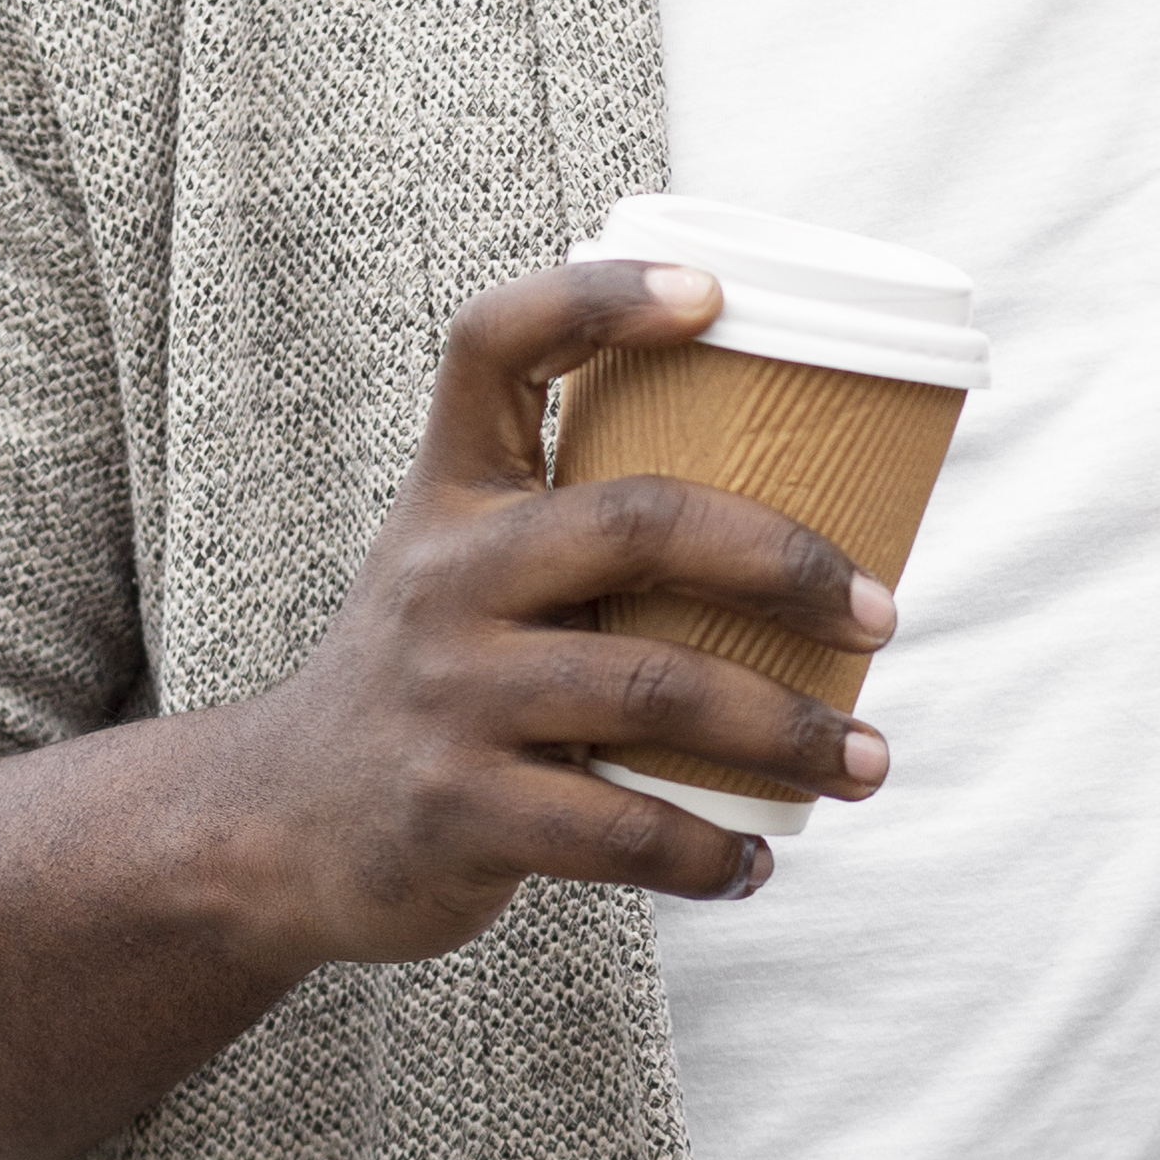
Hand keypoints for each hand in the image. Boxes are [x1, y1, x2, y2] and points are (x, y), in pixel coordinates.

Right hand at [216, 255, 900, 962]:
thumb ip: (583, 531)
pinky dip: (708, 851)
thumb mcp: (464, 570)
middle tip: (882, 614)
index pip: (496, 346)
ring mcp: (449, 693)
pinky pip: (618, 829)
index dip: (598, 299)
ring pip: (655, 689)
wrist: (276, 828)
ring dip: (788, 730)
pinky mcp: (457, 809)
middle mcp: (446, 575)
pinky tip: (757, 862)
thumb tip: (816, 534)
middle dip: (783, 564)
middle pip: (638, 523)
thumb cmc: (434, 679)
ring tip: (868, 761)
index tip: (713, 297)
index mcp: (454, 493)